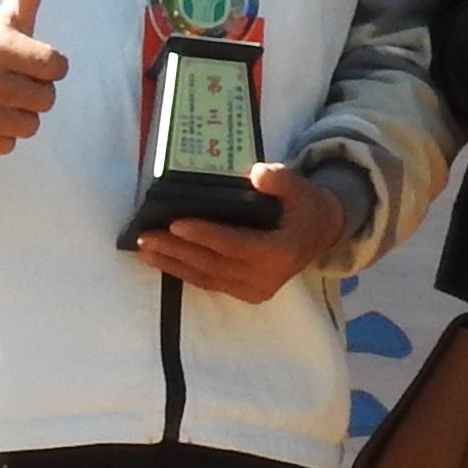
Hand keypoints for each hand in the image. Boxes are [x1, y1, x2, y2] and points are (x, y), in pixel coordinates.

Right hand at [0, 0, 67, 154]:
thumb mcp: (5, 16)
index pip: (56, 66)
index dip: (52, 65)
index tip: (36, 60)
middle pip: (46, 99)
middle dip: (39, 90)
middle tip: (18, 81)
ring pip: (30, 125)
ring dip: (24, 114)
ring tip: (6, 99)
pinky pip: (7, 145)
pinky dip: (4, 135)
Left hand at [133, 159, 351, 303]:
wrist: (322, 234)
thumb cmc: (308, 207)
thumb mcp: (301, 188)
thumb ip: (281, 180)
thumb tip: (257, 174)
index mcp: (280, 252)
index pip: (235, 245)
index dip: (204, 235)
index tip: (175, 223)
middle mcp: (266, 277)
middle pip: (213, 264)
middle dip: (176, 251)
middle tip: (145, 237)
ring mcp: (256, 289)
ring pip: (207, 278)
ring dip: (173, 265)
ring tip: (145, 250)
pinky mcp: (248, 294)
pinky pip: (211, 283)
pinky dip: (185, 272)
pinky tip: (164, 261)